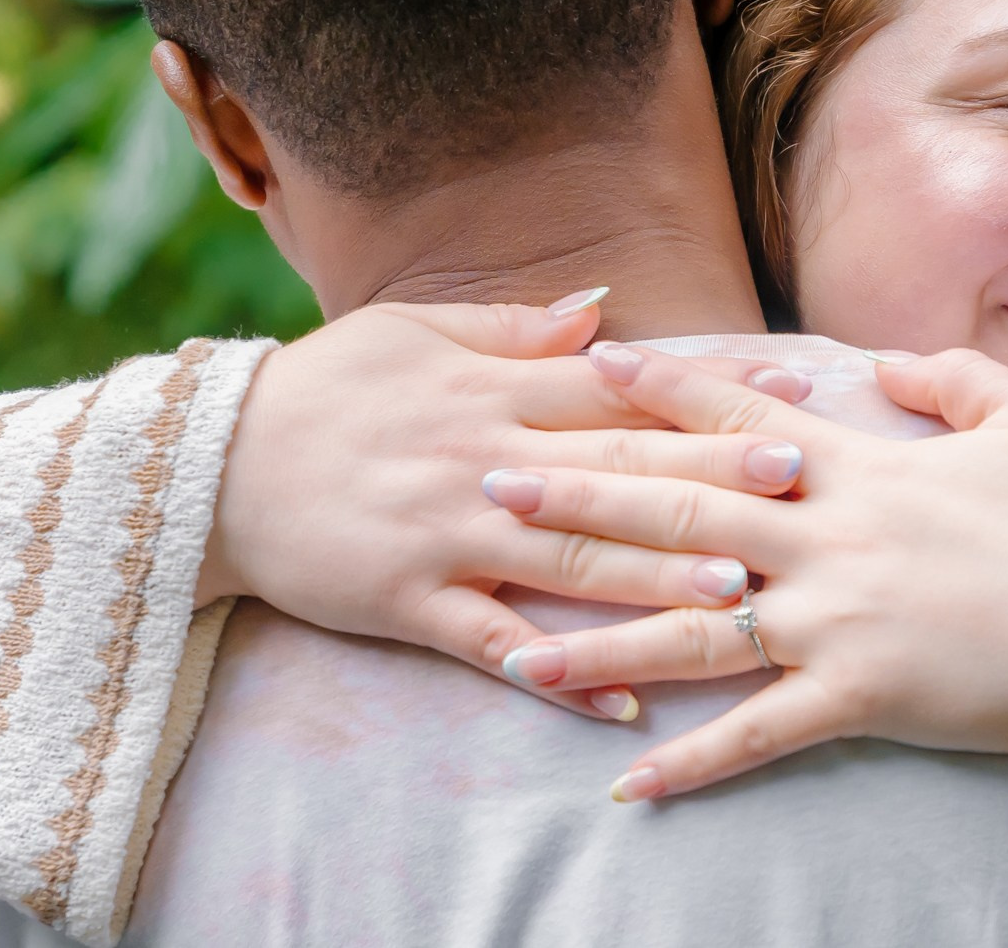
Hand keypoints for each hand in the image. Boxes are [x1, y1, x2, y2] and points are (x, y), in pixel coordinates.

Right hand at [204, 293, 814, 722]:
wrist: (208, 467)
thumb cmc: (323, 388)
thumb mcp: (411, 330)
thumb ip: (513, 326)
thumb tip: (604, 310)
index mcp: (491, 388)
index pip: (620, 388)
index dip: (707, 388)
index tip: (787, 388)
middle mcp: (483, 459)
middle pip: (615, 469)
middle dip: (710, 476)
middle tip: (798, 482)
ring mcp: (447, 535)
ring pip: (568, 560)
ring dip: (654, 576)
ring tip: (736, 590)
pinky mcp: (409, 601)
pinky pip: (492, 644)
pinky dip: (554, 671)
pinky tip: (618, 698)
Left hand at [482, 342, 1007, 778]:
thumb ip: (951, 376)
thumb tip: (884, 362)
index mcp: (857, 467)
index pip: (734, 416)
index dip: (658, 388)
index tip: (586, 368)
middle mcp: (825, 537)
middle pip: (676, 512)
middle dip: (577, 498)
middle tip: (489, 488)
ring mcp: (834, 620)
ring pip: (689, 628)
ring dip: (598, 641)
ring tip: (514, 653)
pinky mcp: (854, 696)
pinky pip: (756, 734)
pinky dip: (689, 760)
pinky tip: (623, 780)